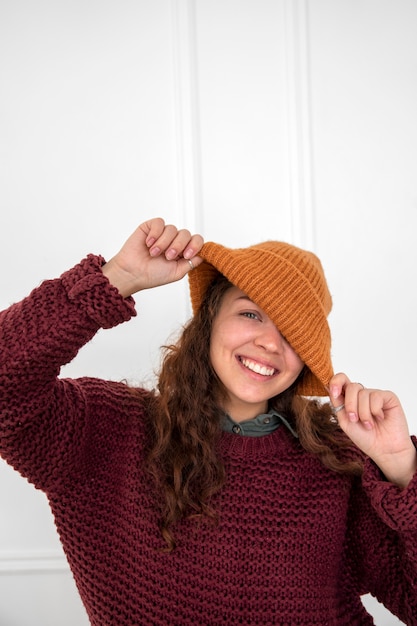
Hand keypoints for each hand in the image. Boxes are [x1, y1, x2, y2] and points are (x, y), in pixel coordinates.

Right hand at [102, 217, 203, 296]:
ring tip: (154, 253)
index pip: (197, 241)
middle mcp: (174, 241)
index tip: (187, 255)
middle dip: (178, 246)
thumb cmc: (152, 275)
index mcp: (183, 252)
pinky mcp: (151, 227)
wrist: (133, 273)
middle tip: (168, 256)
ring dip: (164, 243)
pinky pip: (159, 223)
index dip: (195, 245)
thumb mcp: (177, 272)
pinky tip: (149, 243)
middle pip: (186, 234)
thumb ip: (192, 262)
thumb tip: (204, 253)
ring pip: (172, 229)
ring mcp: (163, 234)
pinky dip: (155, 234)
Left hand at [329, 373, 416, 487]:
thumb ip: (338, 403)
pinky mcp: (388, 397)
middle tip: (354, 419)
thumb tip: (330, 387)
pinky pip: (376, 396)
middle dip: (350, 405)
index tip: (334, 394)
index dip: (336, 382)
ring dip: (363, 413)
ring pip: (363, 393)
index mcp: (350, 399)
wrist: (384, 450)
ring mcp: (375, 395)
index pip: (341, 381)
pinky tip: (380, 419)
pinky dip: (375, 411)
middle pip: (352, 386)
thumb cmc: (365, 438)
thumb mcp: (345, 421)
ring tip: (369, 424)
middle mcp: (362, 395)